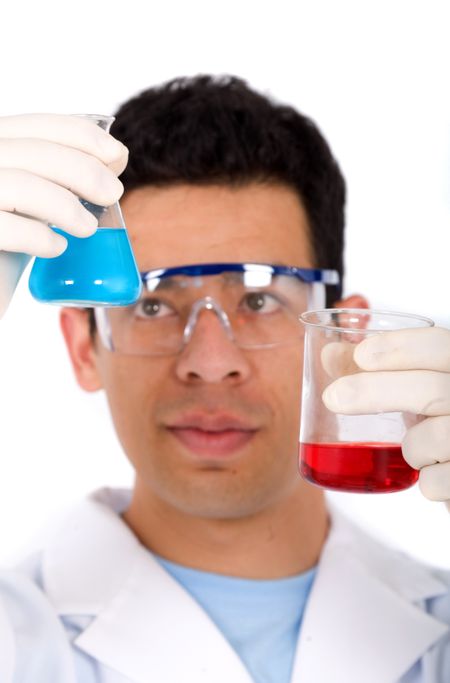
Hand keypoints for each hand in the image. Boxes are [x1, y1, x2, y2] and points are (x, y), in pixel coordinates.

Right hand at [0, 114, 127, 318]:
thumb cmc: (10, 238)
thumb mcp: (38, 199)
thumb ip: (65, 176)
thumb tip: (116, 156)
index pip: (37, 126)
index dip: (82, 135)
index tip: (117, 154)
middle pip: (33, 151)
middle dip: (83, 170)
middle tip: (112, 194)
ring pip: (21, 186)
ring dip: (65, 206)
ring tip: (87, 228)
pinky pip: (7, 229)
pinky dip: (39, 237)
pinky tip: (57, 247)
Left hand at [322, 326, 449, 503]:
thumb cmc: (447, 418)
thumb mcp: (422, 388)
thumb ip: (381, 370)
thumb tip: (329, 355)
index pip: (438, 344)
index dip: (400, 346)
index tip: (360, 355)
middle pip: (430, 390)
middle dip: (374, 391)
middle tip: (332, 398)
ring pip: (430, 439)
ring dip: (411, 446)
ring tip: (420, 447)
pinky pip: (434, 482)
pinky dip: (425, 480)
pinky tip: (437, 470)